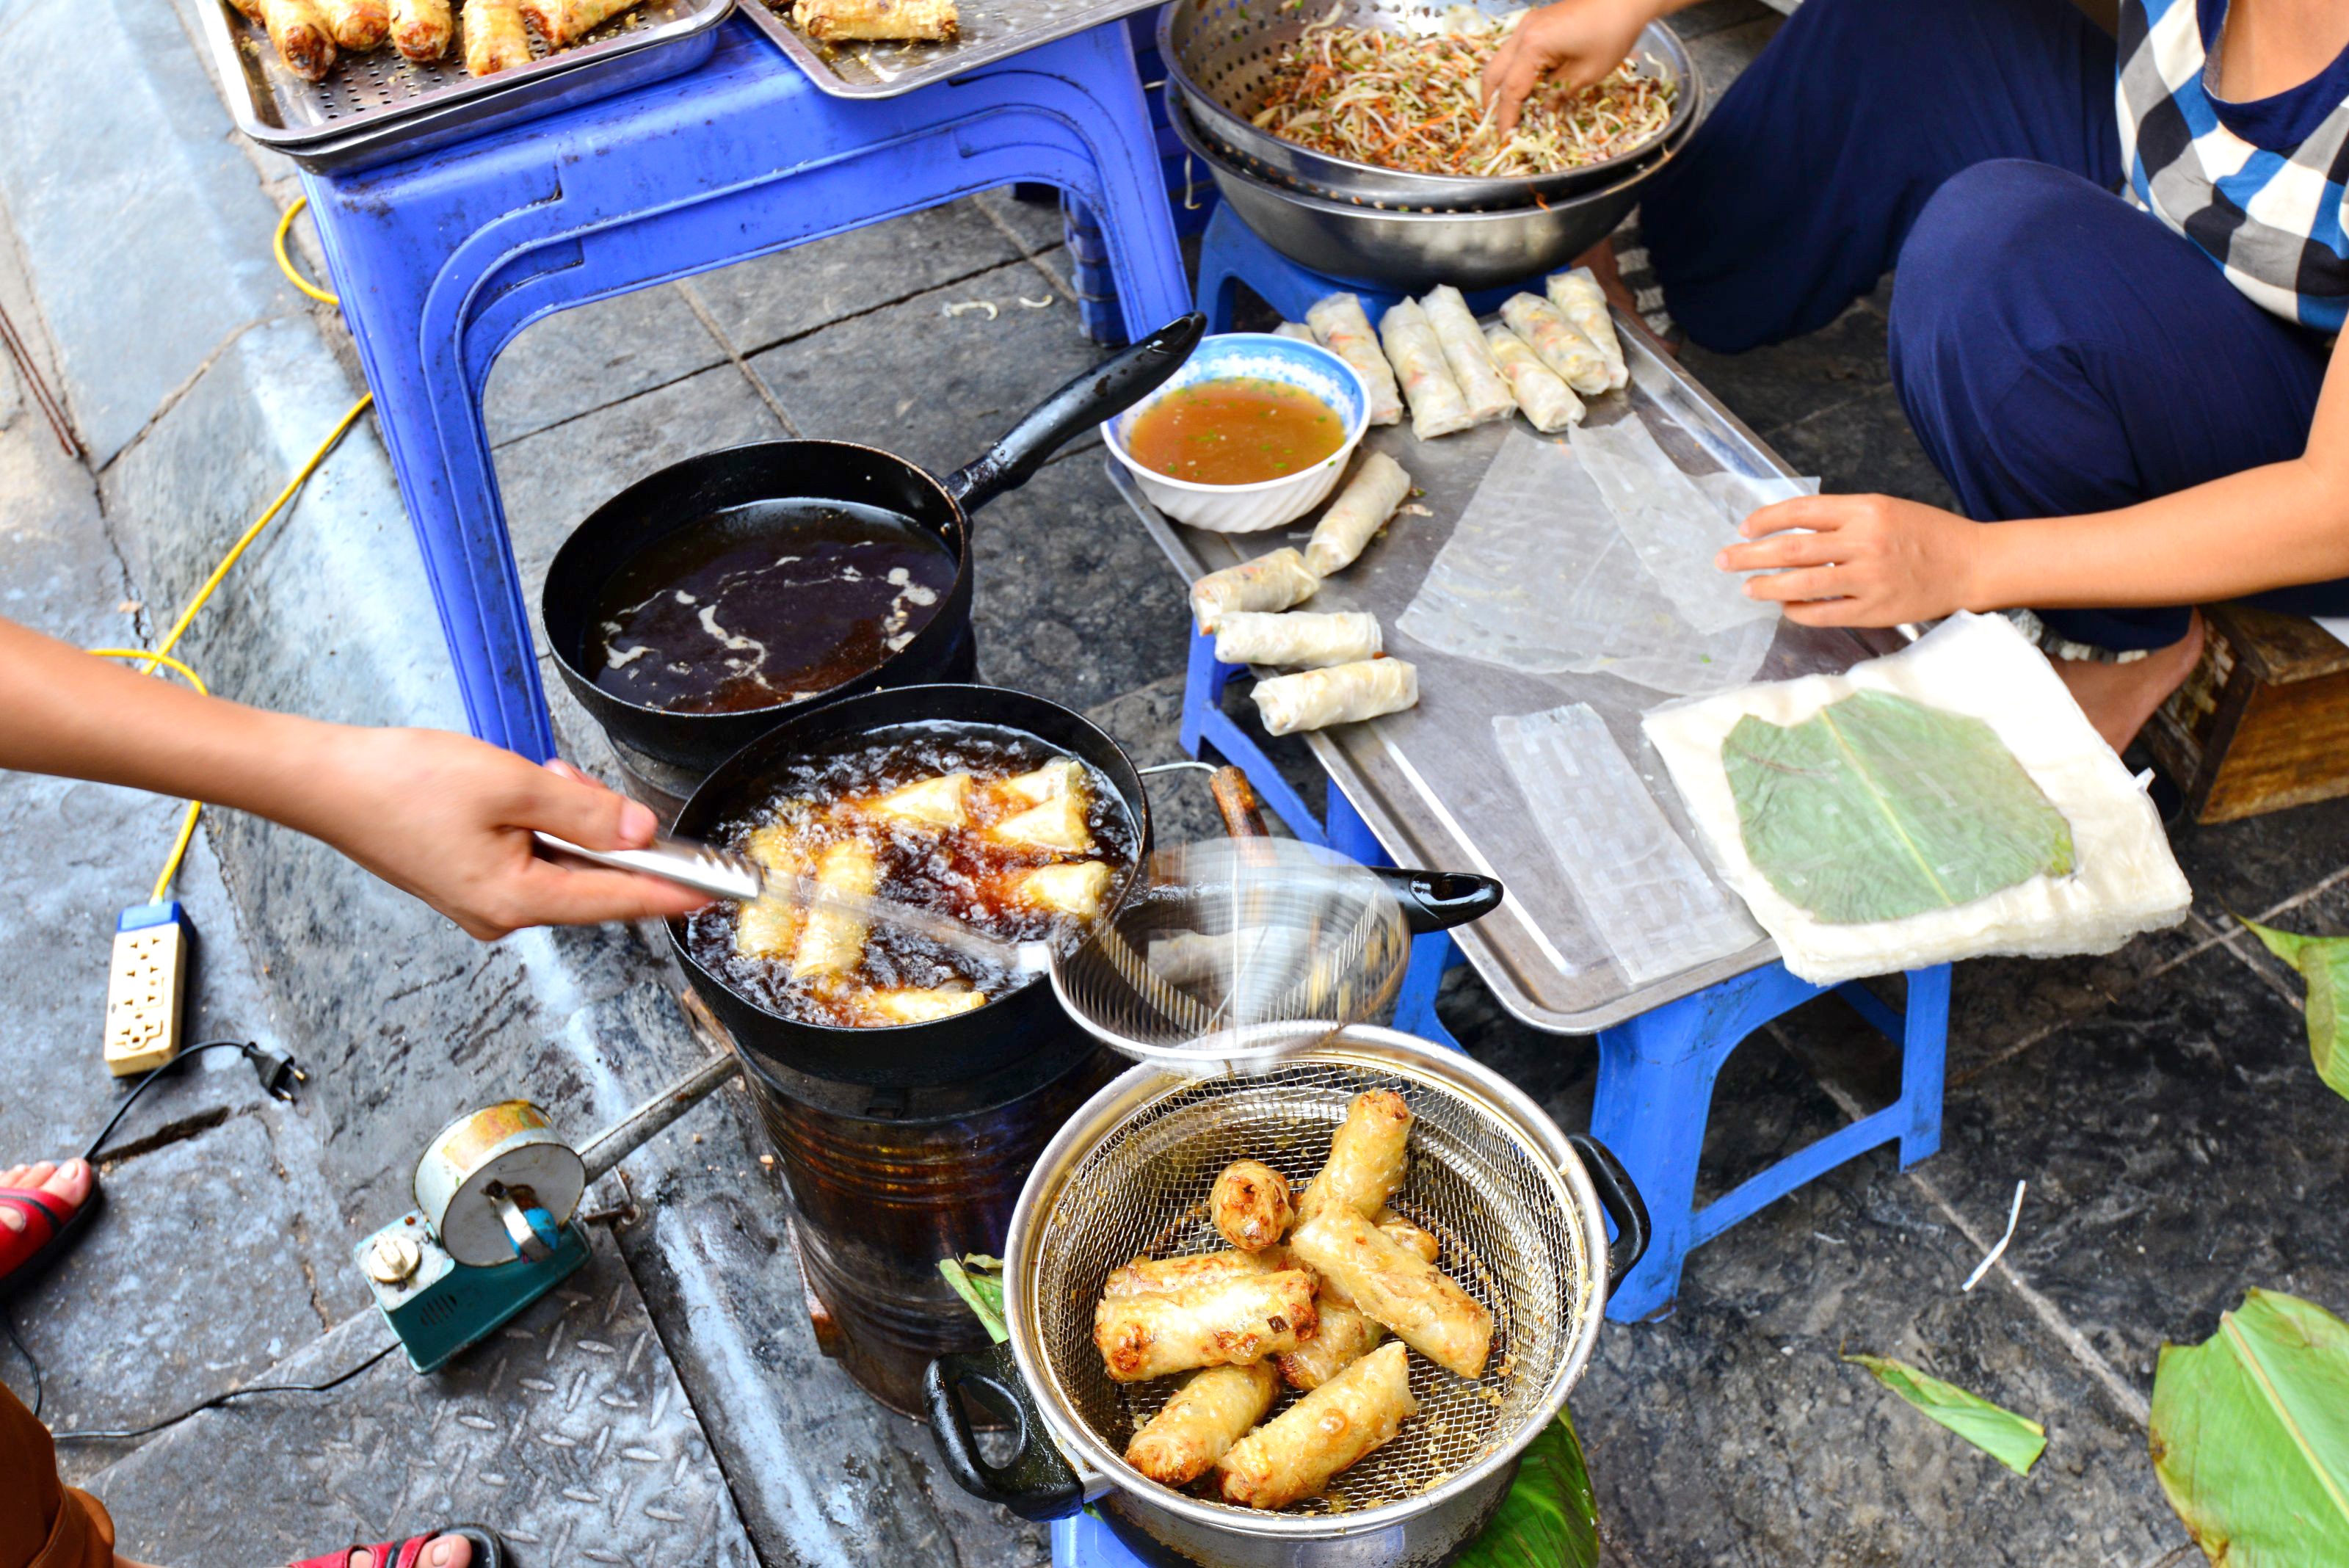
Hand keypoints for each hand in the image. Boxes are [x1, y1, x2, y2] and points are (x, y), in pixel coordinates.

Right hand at [293, 729, 708, 939]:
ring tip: (529, 777)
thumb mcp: (509, 786)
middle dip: (601, 828)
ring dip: (565, 818)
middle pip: (591, 879)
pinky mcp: (469, 880)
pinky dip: (539, 822)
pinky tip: (516, 790)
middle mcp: (501, 913)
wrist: (325, 781)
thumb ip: (583, 812)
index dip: (672, 890)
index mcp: (514, 900)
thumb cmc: (401, 782)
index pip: (617, 900)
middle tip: (569, 782)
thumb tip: (641, 834)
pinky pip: (531, 855)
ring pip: (562, 862)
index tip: (717, 889)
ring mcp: (483, 900)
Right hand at [1481, 0, 1654, 133]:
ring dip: (1500, 87)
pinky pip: (1513, 51)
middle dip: (1492, 103)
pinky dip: (1512, 72)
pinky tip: (1524, 87)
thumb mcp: (1587, 73)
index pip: (1511, 89)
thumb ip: (1558, 93)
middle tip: (1498, 126)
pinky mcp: (1536, 23)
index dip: (1506, 117)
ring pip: (1499, 61)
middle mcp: (1523, 33)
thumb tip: (1543, 110)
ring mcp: (1527, 24)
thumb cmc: (1612, 33)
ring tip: (1508, 110)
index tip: (1506, 138)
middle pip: (1493, 74)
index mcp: (1533, 45)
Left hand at [1717, 493, 1986, 626]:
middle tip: (1724, 560)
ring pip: (1801, 583)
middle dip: (1750, 555)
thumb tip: (1789, 532)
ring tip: (1747, 587)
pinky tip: (1784, 606)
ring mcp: (1869, 578)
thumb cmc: (1926, 534)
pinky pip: (1823, 613)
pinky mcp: (1875, 609)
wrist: (1972, 564)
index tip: (1744, 528)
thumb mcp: (1885, 509)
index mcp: (1866, 509)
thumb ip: (1841, 518)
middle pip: (1791, 549)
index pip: (1801, 511)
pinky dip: (1797, 610)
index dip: (1766, 519)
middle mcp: (1865, 541)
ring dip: (1766, 586)